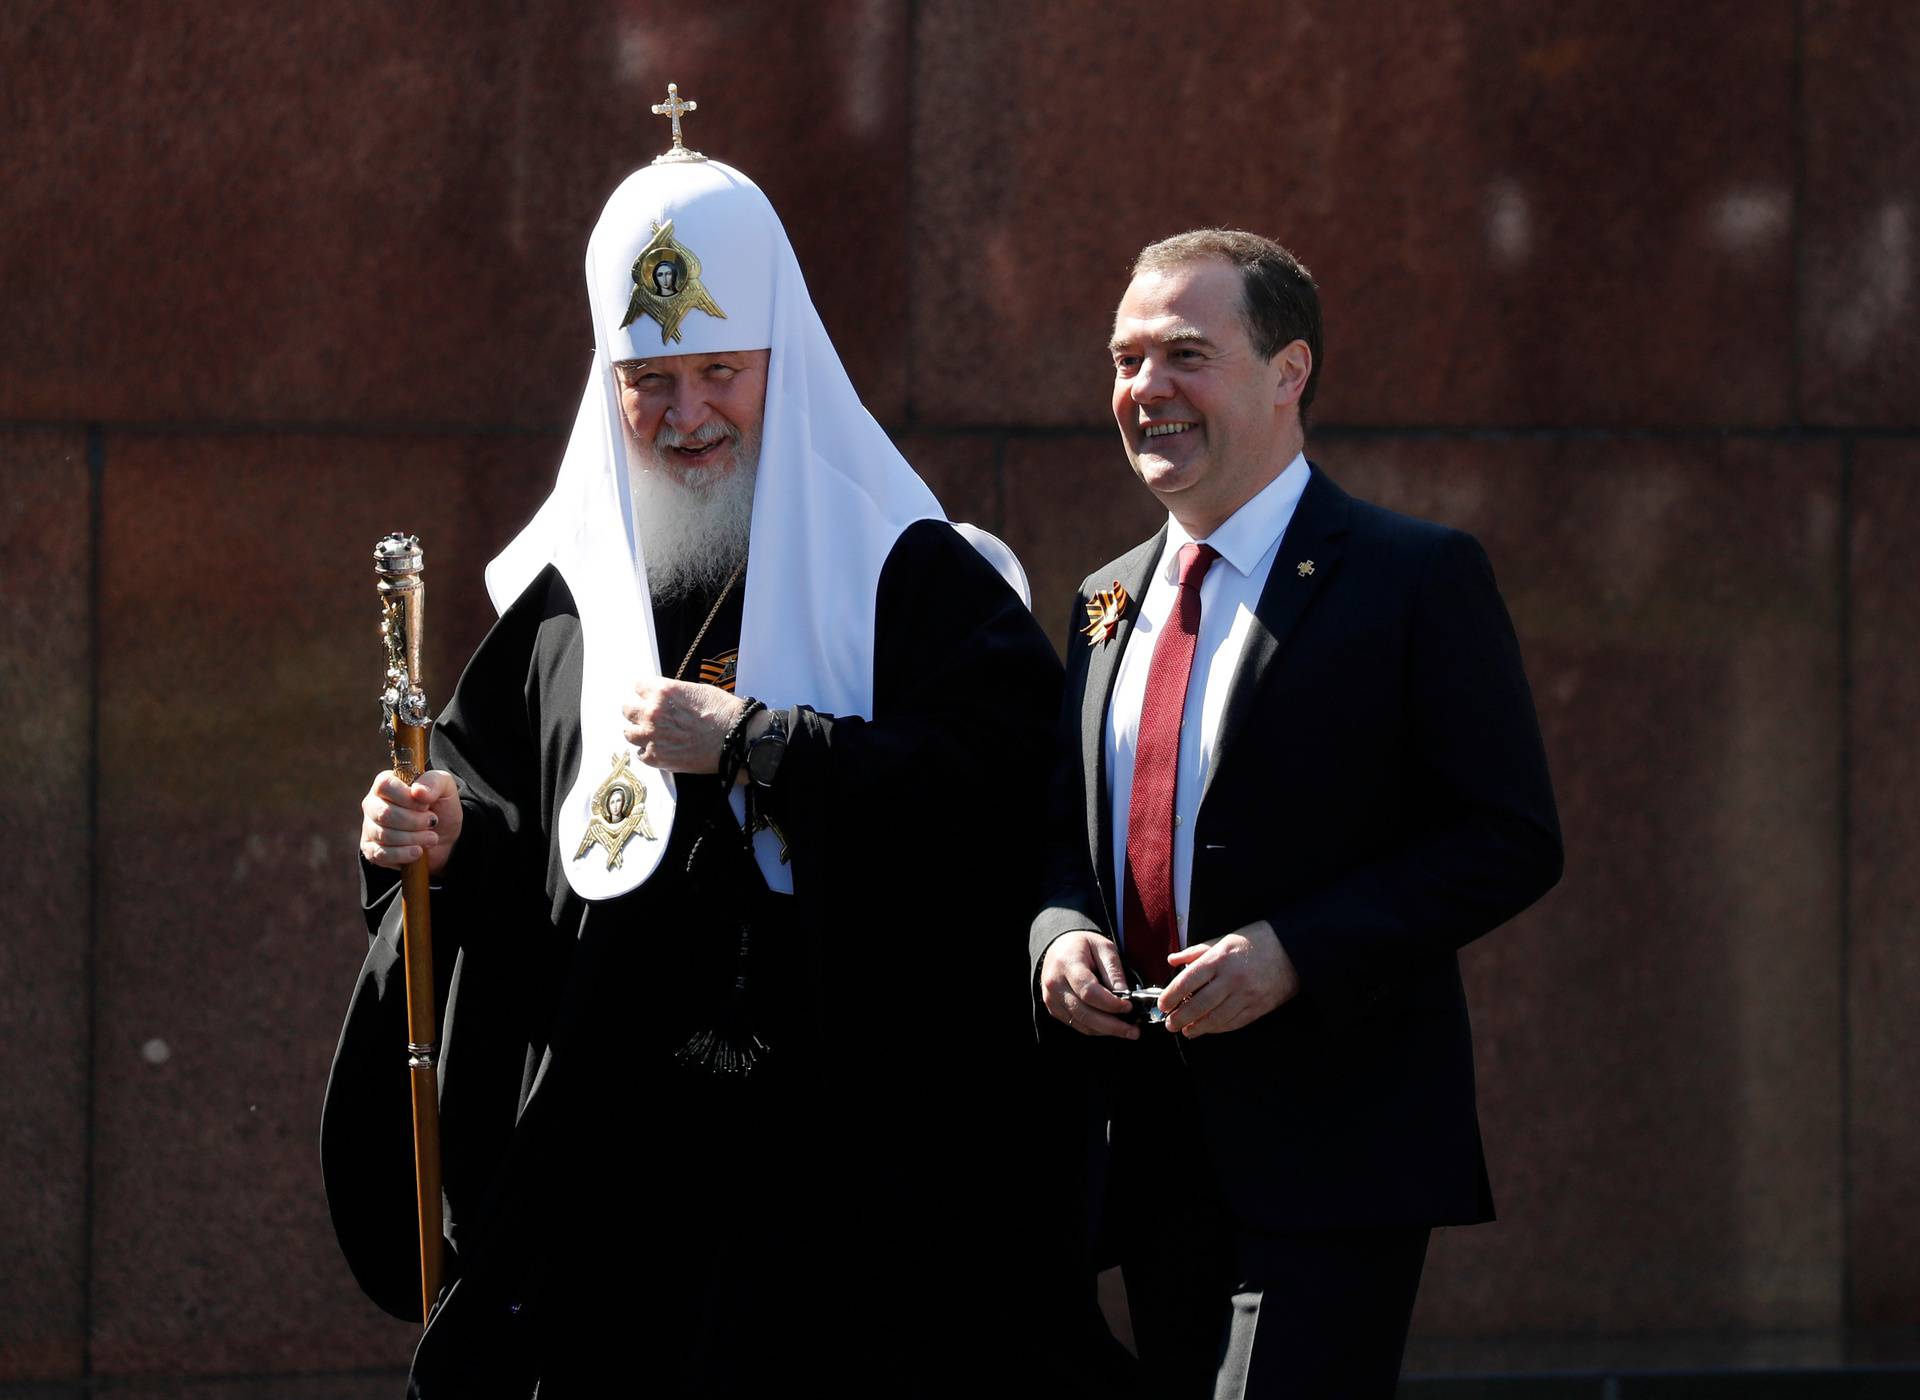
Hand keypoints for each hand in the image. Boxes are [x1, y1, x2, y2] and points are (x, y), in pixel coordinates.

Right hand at [360, 769, 461, 874]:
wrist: (445, 838)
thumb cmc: (441, 807)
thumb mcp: (446, 788)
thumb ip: (434, 782)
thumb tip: (417, 791)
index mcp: (386, 783)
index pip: (385, 786)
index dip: (407, 798)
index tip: (426, 805)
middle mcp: (372, 804)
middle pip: (384, 813)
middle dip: (414, 821)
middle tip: (432, 822)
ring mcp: (369, 828)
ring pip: (384, 835)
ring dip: (414, 838)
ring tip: (432, 838)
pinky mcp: (371, 850)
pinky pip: (380, 854)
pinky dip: (404, 854)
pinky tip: (418, 851)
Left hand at [621, 679, 743, 773]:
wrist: (736, 739)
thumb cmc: (723, 713)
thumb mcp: (697, 690)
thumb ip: (673, 694)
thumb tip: (665, 698)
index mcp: (662, 691)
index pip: (638, 686)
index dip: (646, 692)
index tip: (650, 697)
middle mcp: (652, 712)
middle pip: (628, 709)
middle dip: (638, 711)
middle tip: (649, 717)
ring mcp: (652, 736)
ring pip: (629, 732)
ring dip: (639, 732)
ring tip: (652, 734)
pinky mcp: (656, 757)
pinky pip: (640, 753)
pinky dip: (648, 751)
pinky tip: (661, 749)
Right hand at [1039, 930, 1138, 1039]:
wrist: (1058, 947)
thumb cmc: (1082, 945)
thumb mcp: (1103, 947)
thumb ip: (1114, 972)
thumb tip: (1126, 997)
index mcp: (1067, 964)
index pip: (1089, 992)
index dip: (1111, 1004)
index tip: (1129, 1007)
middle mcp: (1055, 984)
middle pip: (1085, 1013)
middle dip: (1112, 1026)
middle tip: (1133, 1031)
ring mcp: (1052, 999)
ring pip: (1081, 1023)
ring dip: (1106, 1030)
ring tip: (1126, 1030)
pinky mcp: (1054, 1009)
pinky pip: (1077, 1024)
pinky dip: (1096, 1028)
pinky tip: (1110, 1026)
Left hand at [1160, 919, 1299, 1036]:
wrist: (1293, 949)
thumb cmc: (1256, 940)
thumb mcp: (1224, 939)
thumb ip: (1196, 951)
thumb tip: (1173, 960)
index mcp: (1220, 958)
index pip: (1188, 980)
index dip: (1171, 995)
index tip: (1162, 1004)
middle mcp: (1232, 978)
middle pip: (1199, 1004)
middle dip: (1180, 1017)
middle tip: (1169, 1023)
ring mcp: (1246, 995)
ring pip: (1216, 1018)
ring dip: (1197, 1027)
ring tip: (1185, 1031)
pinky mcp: (1258, 1007)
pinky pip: (1234, 1023)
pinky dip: (1217, 1028)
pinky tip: (1207, 1029)